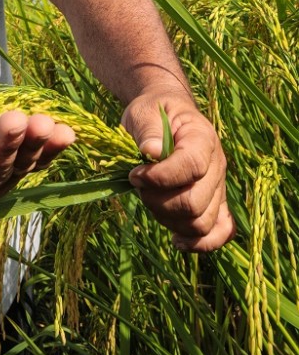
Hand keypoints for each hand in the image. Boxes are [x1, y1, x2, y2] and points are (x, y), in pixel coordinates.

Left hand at [122, 91, 235, 250]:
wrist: (168, 114)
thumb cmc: (155, 112)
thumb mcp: (144, 112)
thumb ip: (148, 130)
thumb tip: (152, 152)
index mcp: (202, 138)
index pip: (191, 166)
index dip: (160, 177)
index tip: (135, 174)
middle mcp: (217, 165)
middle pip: (196, 203)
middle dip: (159, 202)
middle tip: (138, 186)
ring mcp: (218, 188)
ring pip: (201, 223)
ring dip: (169, 219)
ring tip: (150, 199)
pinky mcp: (215, 204)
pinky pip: (219, 232)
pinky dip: (199, 243)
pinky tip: (176, 239)